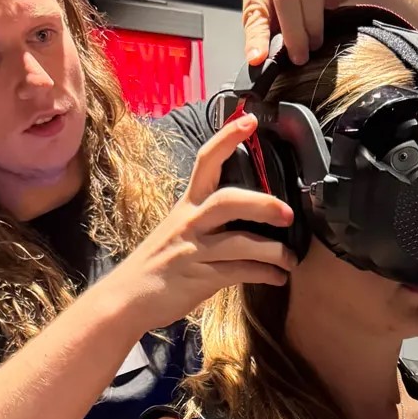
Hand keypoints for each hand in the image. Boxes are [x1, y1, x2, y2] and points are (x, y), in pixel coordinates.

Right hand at [97, 115, 295, 335]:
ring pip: (241, 242)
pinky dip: (265, 274)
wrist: (127, 298)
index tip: (250, 120)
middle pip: (229, 200)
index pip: (206, 162)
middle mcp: (190, 222)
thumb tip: (248, 213)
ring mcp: (194, 250)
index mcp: (187, 205)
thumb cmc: (158, 264)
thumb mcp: (178, 231)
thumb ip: (207, 220)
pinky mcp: (199, 278)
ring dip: (274, 251)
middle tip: (288, 214)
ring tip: (290, 259)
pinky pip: (240, 272)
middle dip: (263, 204)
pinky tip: (277, 277)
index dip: (227, 138)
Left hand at [241, 0, 371, 65]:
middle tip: (302, 55)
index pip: (256, 5)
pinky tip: (338, 6)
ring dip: (316, 19)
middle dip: (295, 30)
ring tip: (317, 37)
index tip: (261, 59)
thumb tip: (256, 59)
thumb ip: (261, 32)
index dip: (258, 35)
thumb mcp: (272, 13)